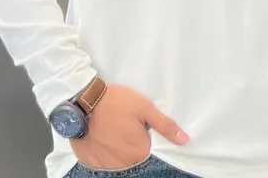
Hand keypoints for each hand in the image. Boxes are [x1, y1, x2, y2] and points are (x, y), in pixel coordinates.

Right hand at [71, 85, 188, 170]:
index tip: (137, 123)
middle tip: (123, 121)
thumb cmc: (115, 103)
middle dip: (131, 139)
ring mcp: (105, 165)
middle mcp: (123, 164)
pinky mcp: (90, 161)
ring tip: (111, 126)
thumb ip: (165, 126)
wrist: (82, 102)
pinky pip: (102, 159)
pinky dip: (103, 149)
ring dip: (117, 145)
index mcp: (139, 152)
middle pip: (133, 153)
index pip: (149, 148)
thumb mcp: (145, 108)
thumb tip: (184, 140)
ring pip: (118, 157)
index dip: (144, 133)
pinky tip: (101, 134)